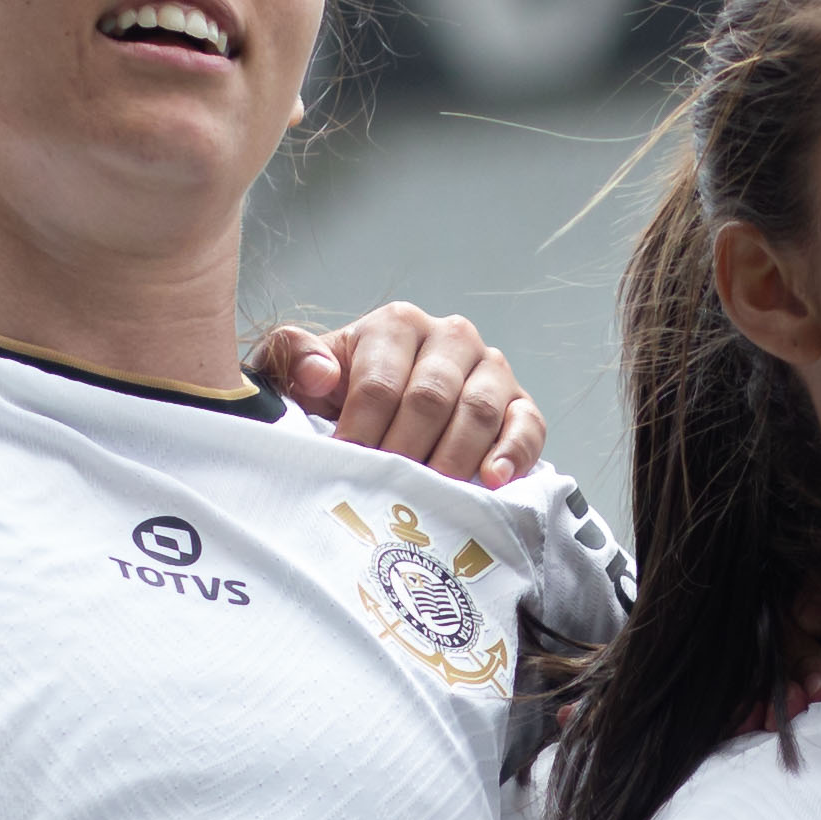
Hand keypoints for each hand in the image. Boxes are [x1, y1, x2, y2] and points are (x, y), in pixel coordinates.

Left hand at [261, 304, 544, 486]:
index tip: (347, 468)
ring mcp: (492, 368)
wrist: (384, 409)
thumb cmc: (338, 393)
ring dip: (453, 459)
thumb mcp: (299, 371)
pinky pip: (528, 424)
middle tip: (386, 492)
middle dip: (405, 451)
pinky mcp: (520, 403)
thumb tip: (321, 373)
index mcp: (398, 324)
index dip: (361, 431)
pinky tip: (492, 480)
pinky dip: (513, 453)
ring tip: (431, 495)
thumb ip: (292, 357)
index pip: (381, 383)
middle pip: (431, 397)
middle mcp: (451, 336)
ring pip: (479, 410)